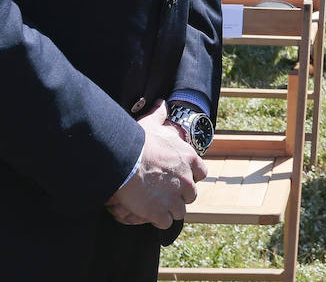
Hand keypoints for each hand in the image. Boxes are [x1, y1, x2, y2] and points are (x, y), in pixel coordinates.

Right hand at [105, 101, 207, 228]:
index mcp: (190, 160)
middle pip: (191, 195)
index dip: (191, 176)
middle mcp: (187, 180)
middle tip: (165, 193)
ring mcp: (174, 199)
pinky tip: (149, 214)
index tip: (180, 177)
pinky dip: (159, 221)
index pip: (201, 173)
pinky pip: (166, 223)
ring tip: (156, 206)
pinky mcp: (160, 213)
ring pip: (180, 212)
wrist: (123, 161)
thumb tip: (161, 103)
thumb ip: (160, 114)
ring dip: (170, 210)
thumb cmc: (138, 141)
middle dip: (180, 196)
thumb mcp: (152, 123)